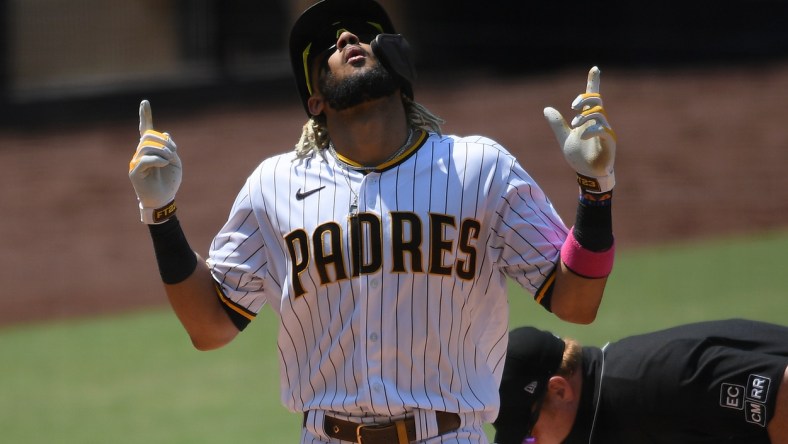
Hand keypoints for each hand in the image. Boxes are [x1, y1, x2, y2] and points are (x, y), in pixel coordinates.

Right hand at [128, 100, 181, 223]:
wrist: (165, 199)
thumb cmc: (169, 181)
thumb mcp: (176, 162)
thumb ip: (171, 148)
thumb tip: (165, 134)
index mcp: (151, 149)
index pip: (145, 129)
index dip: (145, 116)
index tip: (145, 102)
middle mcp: (140, 153)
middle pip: (148, 137)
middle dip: (163, 142)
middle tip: (173, 153)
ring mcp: (136, 162)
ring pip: (146, 147)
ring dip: (162, 152)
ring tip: (169, 161)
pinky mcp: (134, 172)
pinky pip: (144, 159)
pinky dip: (157, 160)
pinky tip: (164, 164)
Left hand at [543, 66, 615, 192]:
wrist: (587, 173)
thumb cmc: (579, 156)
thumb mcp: (564, 138)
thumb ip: (557, 124)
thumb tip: (546, 109)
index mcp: (588, 119)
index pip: (592, 98)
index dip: (593, 83)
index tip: (594, 68)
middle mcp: (598, 121)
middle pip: (597, 100)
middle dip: (585, 99)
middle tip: (572, 107)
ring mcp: (605, 130)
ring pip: (599, 113)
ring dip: (585, 116)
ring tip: (574, 125)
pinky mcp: (609, 141)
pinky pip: (603, 129)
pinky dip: (591, 130)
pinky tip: (582, 135)